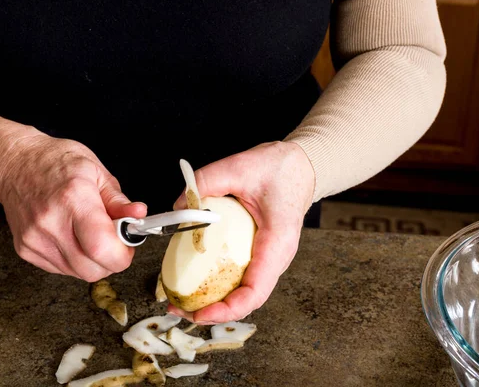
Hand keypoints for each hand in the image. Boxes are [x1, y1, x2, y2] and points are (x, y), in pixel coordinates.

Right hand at [0, 132, 146, 281]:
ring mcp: (34, 239)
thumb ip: (119, 200)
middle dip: (112, 260)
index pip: (101, 247)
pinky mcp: (25, 250)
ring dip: (94, 262)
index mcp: (73, 199)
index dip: (122, 254)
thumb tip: (138, 215)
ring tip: (93, 236)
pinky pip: (62, 269)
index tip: (128, 244)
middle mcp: (50, 223)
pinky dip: (75, 260)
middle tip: (115, 240)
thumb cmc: (55, 163)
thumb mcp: (97, 172)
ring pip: (78, 273)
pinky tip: (74, 238)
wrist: (14, 164)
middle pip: (92, 269)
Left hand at [168, 141, 314, 323]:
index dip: (228, 309)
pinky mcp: (261, 254)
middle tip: (177, 308)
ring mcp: (270, 259)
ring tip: (181, 301)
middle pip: (247, 300)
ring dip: (214, 302)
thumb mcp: (239, 166)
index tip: (200, 312)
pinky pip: (241, 278)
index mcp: (277, 242)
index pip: (255, 291)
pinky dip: (218, 286)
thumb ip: (206, 182)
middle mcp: (277, 258)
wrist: (300, 167)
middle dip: (213, 312)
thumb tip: (178, 205)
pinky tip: (194, 281)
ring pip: (244, 293)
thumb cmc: (279, 169)